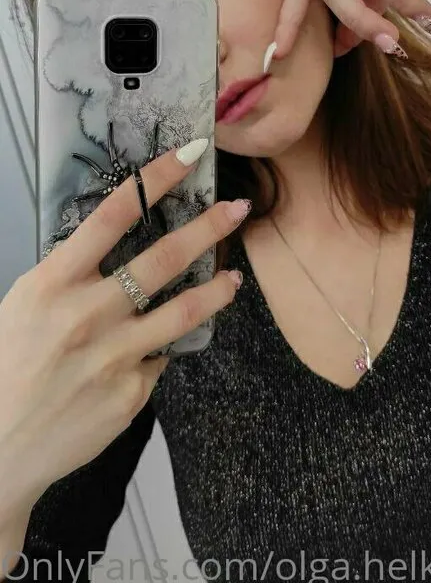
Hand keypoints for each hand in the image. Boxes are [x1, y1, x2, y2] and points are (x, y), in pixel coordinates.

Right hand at [0, 144, 247, 508]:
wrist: (0, 445)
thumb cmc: (10, 365)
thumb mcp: (27, 302)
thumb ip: (72, 274)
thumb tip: (120, 248)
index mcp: (54, 283)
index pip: (112, 215)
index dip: (155, 180)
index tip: (188, 155)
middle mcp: (88, 314)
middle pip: (163, 259)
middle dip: (209, 228)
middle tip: (237, 207)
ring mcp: (115, 355)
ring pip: (184, 310)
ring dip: (217, 288)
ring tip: (233, 277)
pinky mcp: (133, 392)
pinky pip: (160, 357)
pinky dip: (161, 347)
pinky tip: (153, 349)